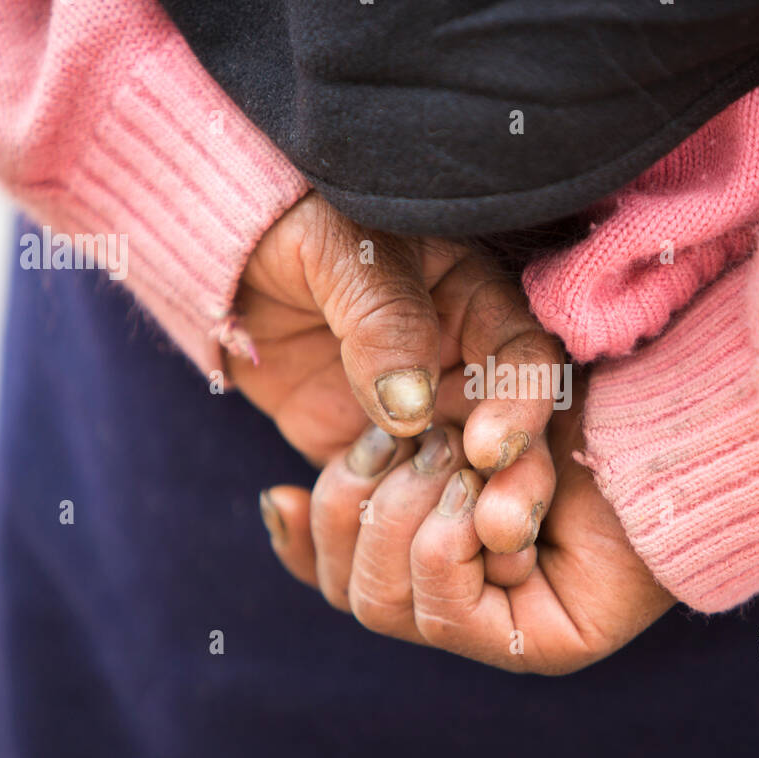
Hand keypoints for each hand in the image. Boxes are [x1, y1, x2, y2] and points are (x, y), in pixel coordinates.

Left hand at [234, 192, 562, 552]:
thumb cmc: (299, 225)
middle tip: (493, 531)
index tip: (489, 450)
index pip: (524, 359)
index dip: (521, 406)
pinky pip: (373, 503)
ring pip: (445, 485)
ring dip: (428, 516)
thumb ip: (382, 317)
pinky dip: (347, 524)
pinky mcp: (368, 457)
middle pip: (504, 439)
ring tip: (401, 532)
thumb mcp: (344, 249)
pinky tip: (302, 514)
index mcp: (477, 307)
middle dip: (502, 486)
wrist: (233, 254)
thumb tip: (408, 405)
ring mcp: (416, 421)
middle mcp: (460, 372)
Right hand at [262, 383, 675, 674]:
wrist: (655, 409)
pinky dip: (450, 545)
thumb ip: (365, 455)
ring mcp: (496, 627)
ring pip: (381, 605)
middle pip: (346, 591)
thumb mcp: (437, 413)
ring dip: (410, 519)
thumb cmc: (555, 399)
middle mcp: (459, 592)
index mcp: (428, 543)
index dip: (302, 542)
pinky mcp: (534, 644)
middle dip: (359, 507)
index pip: (334, 574)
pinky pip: (442, 611)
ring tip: (464, 466)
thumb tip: (274, 504)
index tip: (279, 492)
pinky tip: (488, 506)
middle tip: (418, 447)